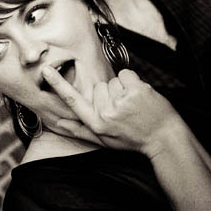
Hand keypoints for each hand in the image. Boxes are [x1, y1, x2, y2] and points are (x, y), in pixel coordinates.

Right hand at [42, 67, 187, 156]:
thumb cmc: (132, 138)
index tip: (46, 70)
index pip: (73, 100)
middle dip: (108, 93)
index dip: (58, 84)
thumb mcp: (103, 140)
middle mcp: (106, 113)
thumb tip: (57, 122)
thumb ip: (79, 130)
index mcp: (96, 123)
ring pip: (112, 81)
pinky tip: (138, 96)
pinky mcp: (135, 90)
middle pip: (97, 87)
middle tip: (123, 108)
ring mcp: (121, 101)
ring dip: (122, 89)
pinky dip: (132, 82)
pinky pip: (125, 74)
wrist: (164, 138)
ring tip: (132, 105)